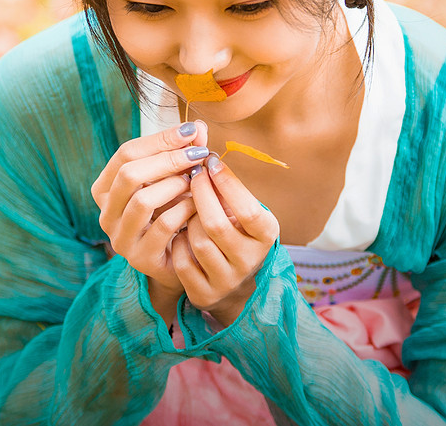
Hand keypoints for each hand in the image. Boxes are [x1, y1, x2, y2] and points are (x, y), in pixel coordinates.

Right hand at [90, 121, 208, 294]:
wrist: (182, 260)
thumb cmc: (174, 212)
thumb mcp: (175, 179)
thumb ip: (184, 152)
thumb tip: (198, 127)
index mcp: (106, 189)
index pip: (126, 153)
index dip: (160, 139)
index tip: (191, 131)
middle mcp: (106, 213)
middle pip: (130, 174)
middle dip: (168, 159)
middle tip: (199, 153)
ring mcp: (121, 238)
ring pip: (142, 200)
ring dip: (175, 184)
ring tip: (197, 180)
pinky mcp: (141, 258)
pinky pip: (163, 226)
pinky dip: (185, 210)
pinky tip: (199, 205)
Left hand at [172, 154, 279, 325]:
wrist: (233, 282)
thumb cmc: (236, 232)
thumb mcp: (242, 210)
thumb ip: (228, 186)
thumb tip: (203, 150)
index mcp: (266, 236)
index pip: (248, 210)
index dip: (227, 184)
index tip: (211, 162)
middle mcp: (250, 261)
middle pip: (216, 224)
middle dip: (200, 193)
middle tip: (192, 174)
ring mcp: (227, 281)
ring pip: (197, 241)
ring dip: (188, 219)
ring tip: (189, 208)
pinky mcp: (204, 294)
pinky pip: (182, 261)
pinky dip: (178, 243)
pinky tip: (180, 233)